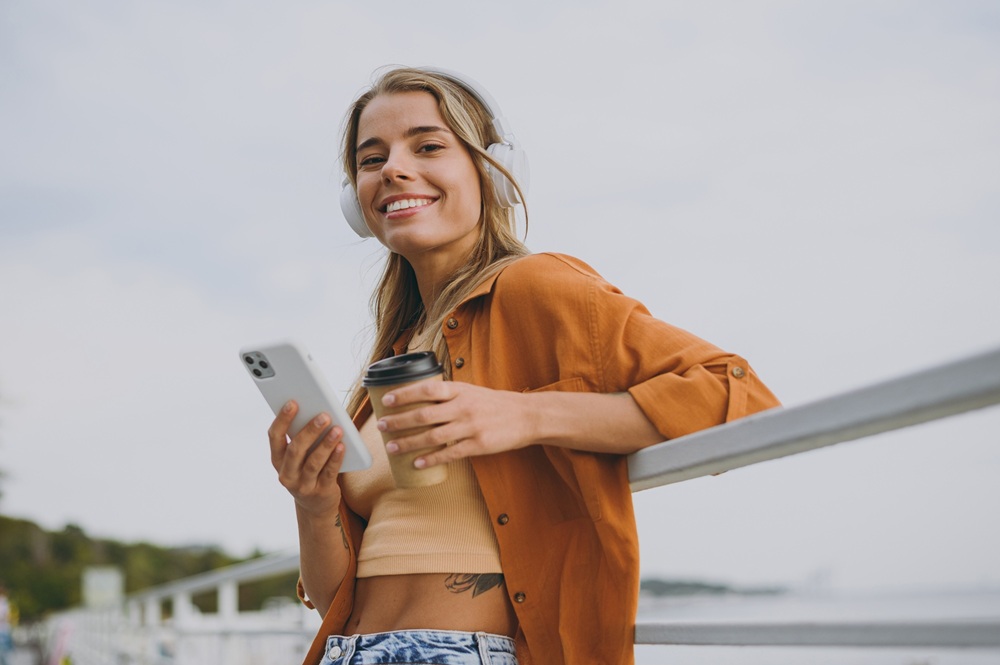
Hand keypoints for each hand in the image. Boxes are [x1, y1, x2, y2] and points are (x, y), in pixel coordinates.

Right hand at [268, 400, 345, 516]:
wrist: (316, 505)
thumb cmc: (309, 470)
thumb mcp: (300, 456)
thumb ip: (303, 437)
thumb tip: (316, 411)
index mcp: (278, 460)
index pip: (275, 437)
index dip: (282, 419)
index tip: (293, 403)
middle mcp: (286, 474)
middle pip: (295, 450)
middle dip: (310, 431)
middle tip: (324, 416)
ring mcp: (302, 485)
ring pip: (313, 462)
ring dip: (326, 444)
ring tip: (337, 430)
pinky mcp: (320, 492)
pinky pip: (328, 473)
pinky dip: (336, 458)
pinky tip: (342, 446)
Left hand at [376, 381, 534, 467]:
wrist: (526, 416)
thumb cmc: (495, 404)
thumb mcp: (472, 391)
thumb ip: (449, 395)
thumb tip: (419, 398)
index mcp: (460, 390)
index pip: (427, 390)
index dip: (405, 395)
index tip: (386, 400)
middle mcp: (464, 407)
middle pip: (424, 415)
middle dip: (399, 421)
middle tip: (381, 426)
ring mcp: (471, 427)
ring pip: (433, 436)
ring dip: (409, 443)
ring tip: (392, 448)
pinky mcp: (478, 445)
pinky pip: (449, 454)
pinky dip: (431, 459)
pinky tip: (417, 464)